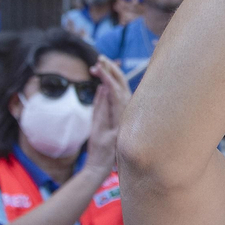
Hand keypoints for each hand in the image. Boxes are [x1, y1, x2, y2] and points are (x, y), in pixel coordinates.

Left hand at [88, 56, 130, 175]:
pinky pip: (116, 103)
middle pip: (122, 85)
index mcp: (121, 112)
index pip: (119, 88)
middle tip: (100, 58)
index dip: (113, 74)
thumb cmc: (101, 148)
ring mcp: (123, 119)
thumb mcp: (98, 123)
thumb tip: (101, 88)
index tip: (101, 63)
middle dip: (112, 70)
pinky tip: (104, 78)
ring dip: (110, 75)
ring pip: (120, 90)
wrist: (100, 167)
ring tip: (100, 63)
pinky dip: (111, 89)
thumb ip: (100, 106)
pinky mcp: (118, 124)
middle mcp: (125, 114)